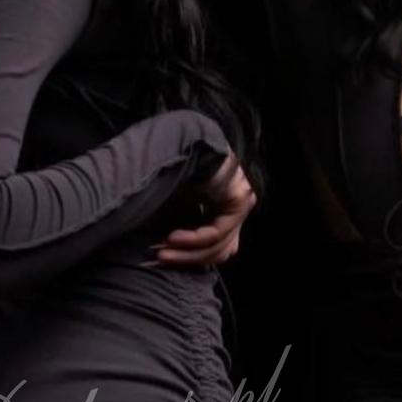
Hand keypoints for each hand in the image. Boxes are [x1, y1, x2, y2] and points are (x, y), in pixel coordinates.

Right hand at [152, 149, 257, 267]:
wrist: (176, 142)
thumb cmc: (170, 170)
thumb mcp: (174, 205)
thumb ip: (183, 229)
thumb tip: (171, 255)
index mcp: (224, 204)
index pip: (218, 246)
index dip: (190, 257)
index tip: (162, 257)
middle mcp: (237, 203)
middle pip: (220, 249)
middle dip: (188, 258)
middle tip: (160, 259)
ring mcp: (242, 200)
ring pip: (220, 244)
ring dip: (188, 253)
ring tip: (162, 252)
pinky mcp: (240, 198)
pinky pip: (218, 231)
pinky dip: (194, 240)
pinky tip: (173, 238)